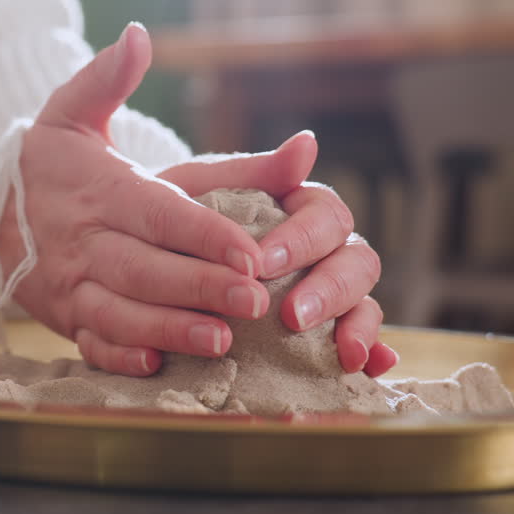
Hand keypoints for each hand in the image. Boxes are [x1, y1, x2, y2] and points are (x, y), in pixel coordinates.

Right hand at [0, 23, 268, 376]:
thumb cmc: (44, 164)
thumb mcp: (71, 114)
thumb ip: (108, 78)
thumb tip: (138, 35)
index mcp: (100, 191)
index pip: (158, 213)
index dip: (203, 233)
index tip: (250, 251)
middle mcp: (84, 243)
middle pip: (146, 268)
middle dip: (200, 286)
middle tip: (255, 300)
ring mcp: (72, 286)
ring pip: (121, 313)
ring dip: (170, 329)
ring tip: (221, 341)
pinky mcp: (65, 319)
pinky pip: (90, 344)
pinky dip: (119, 358)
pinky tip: (155, 367)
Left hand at [159, 134, 395, 376]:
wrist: (145, 254)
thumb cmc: (178, 216)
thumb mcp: (202, 187)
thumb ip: (253, 169)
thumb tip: (308, 142)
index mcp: (303, 209)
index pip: (326, 217)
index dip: (301, 240)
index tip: (260, 264)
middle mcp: (324, 250)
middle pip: (356, 262)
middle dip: (329, 290)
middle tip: (291, 316)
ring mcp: (328, 292)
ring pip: (364, 302)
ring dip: (356, 326)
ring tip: (341, 353)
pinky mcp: (322, 331)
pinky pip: (356, 342)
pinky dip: (369, 355)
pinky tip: (366, 371)